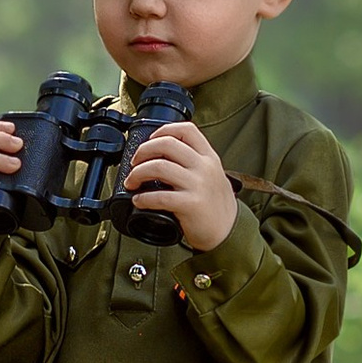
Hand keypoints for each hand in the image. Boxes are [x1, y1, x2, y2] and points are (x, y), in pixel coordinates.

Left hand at [122, 121, 236, 250]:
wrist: (229, 232)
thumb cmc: (216, 205)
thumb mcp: (212, 175)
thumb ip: (194, 163)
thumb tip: (162, 156)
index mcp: (208, 157)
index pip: (186, 130)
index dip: (163, 131)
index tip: (149, 140)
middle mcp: (204, 167)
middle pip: (167, 144)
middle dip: (143, 151)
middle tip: (134, 163)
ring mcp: (198, 185)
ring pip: (159, 167)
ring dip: (137, 174)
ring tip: (132, 182)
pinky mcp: (191, 205)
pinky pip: (159, 196)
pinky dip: (143, 198)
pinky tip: (139, 200)